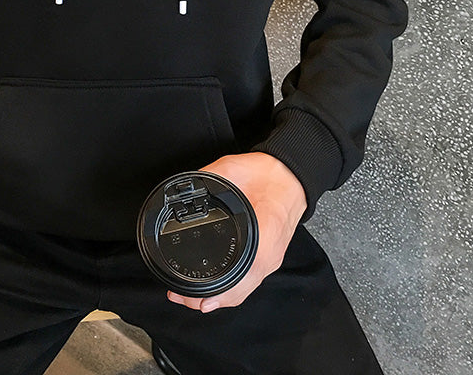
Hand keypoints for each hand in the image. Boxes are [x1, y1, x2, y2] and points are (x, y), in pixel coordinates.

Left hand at [167, 152, 306, 311]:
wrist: (291, 173)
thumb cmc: (268, 172)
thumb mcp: (230, 170)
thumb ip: (206, 180)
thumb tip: (185, 186)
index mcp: (261, 235)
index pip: (240, 279)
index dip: (217, 296)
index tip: (193, 299)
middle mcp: (268, 254)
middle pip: (239, 293)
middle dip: (208, 302)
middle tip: (181, 298)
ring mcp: (271, 257)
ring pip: (245, 291)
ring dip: (220, 300)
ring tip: (193, 299)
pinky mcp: (270, 254)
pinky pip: (250, 281)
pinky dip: (232, 291)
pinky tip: (218, 290)